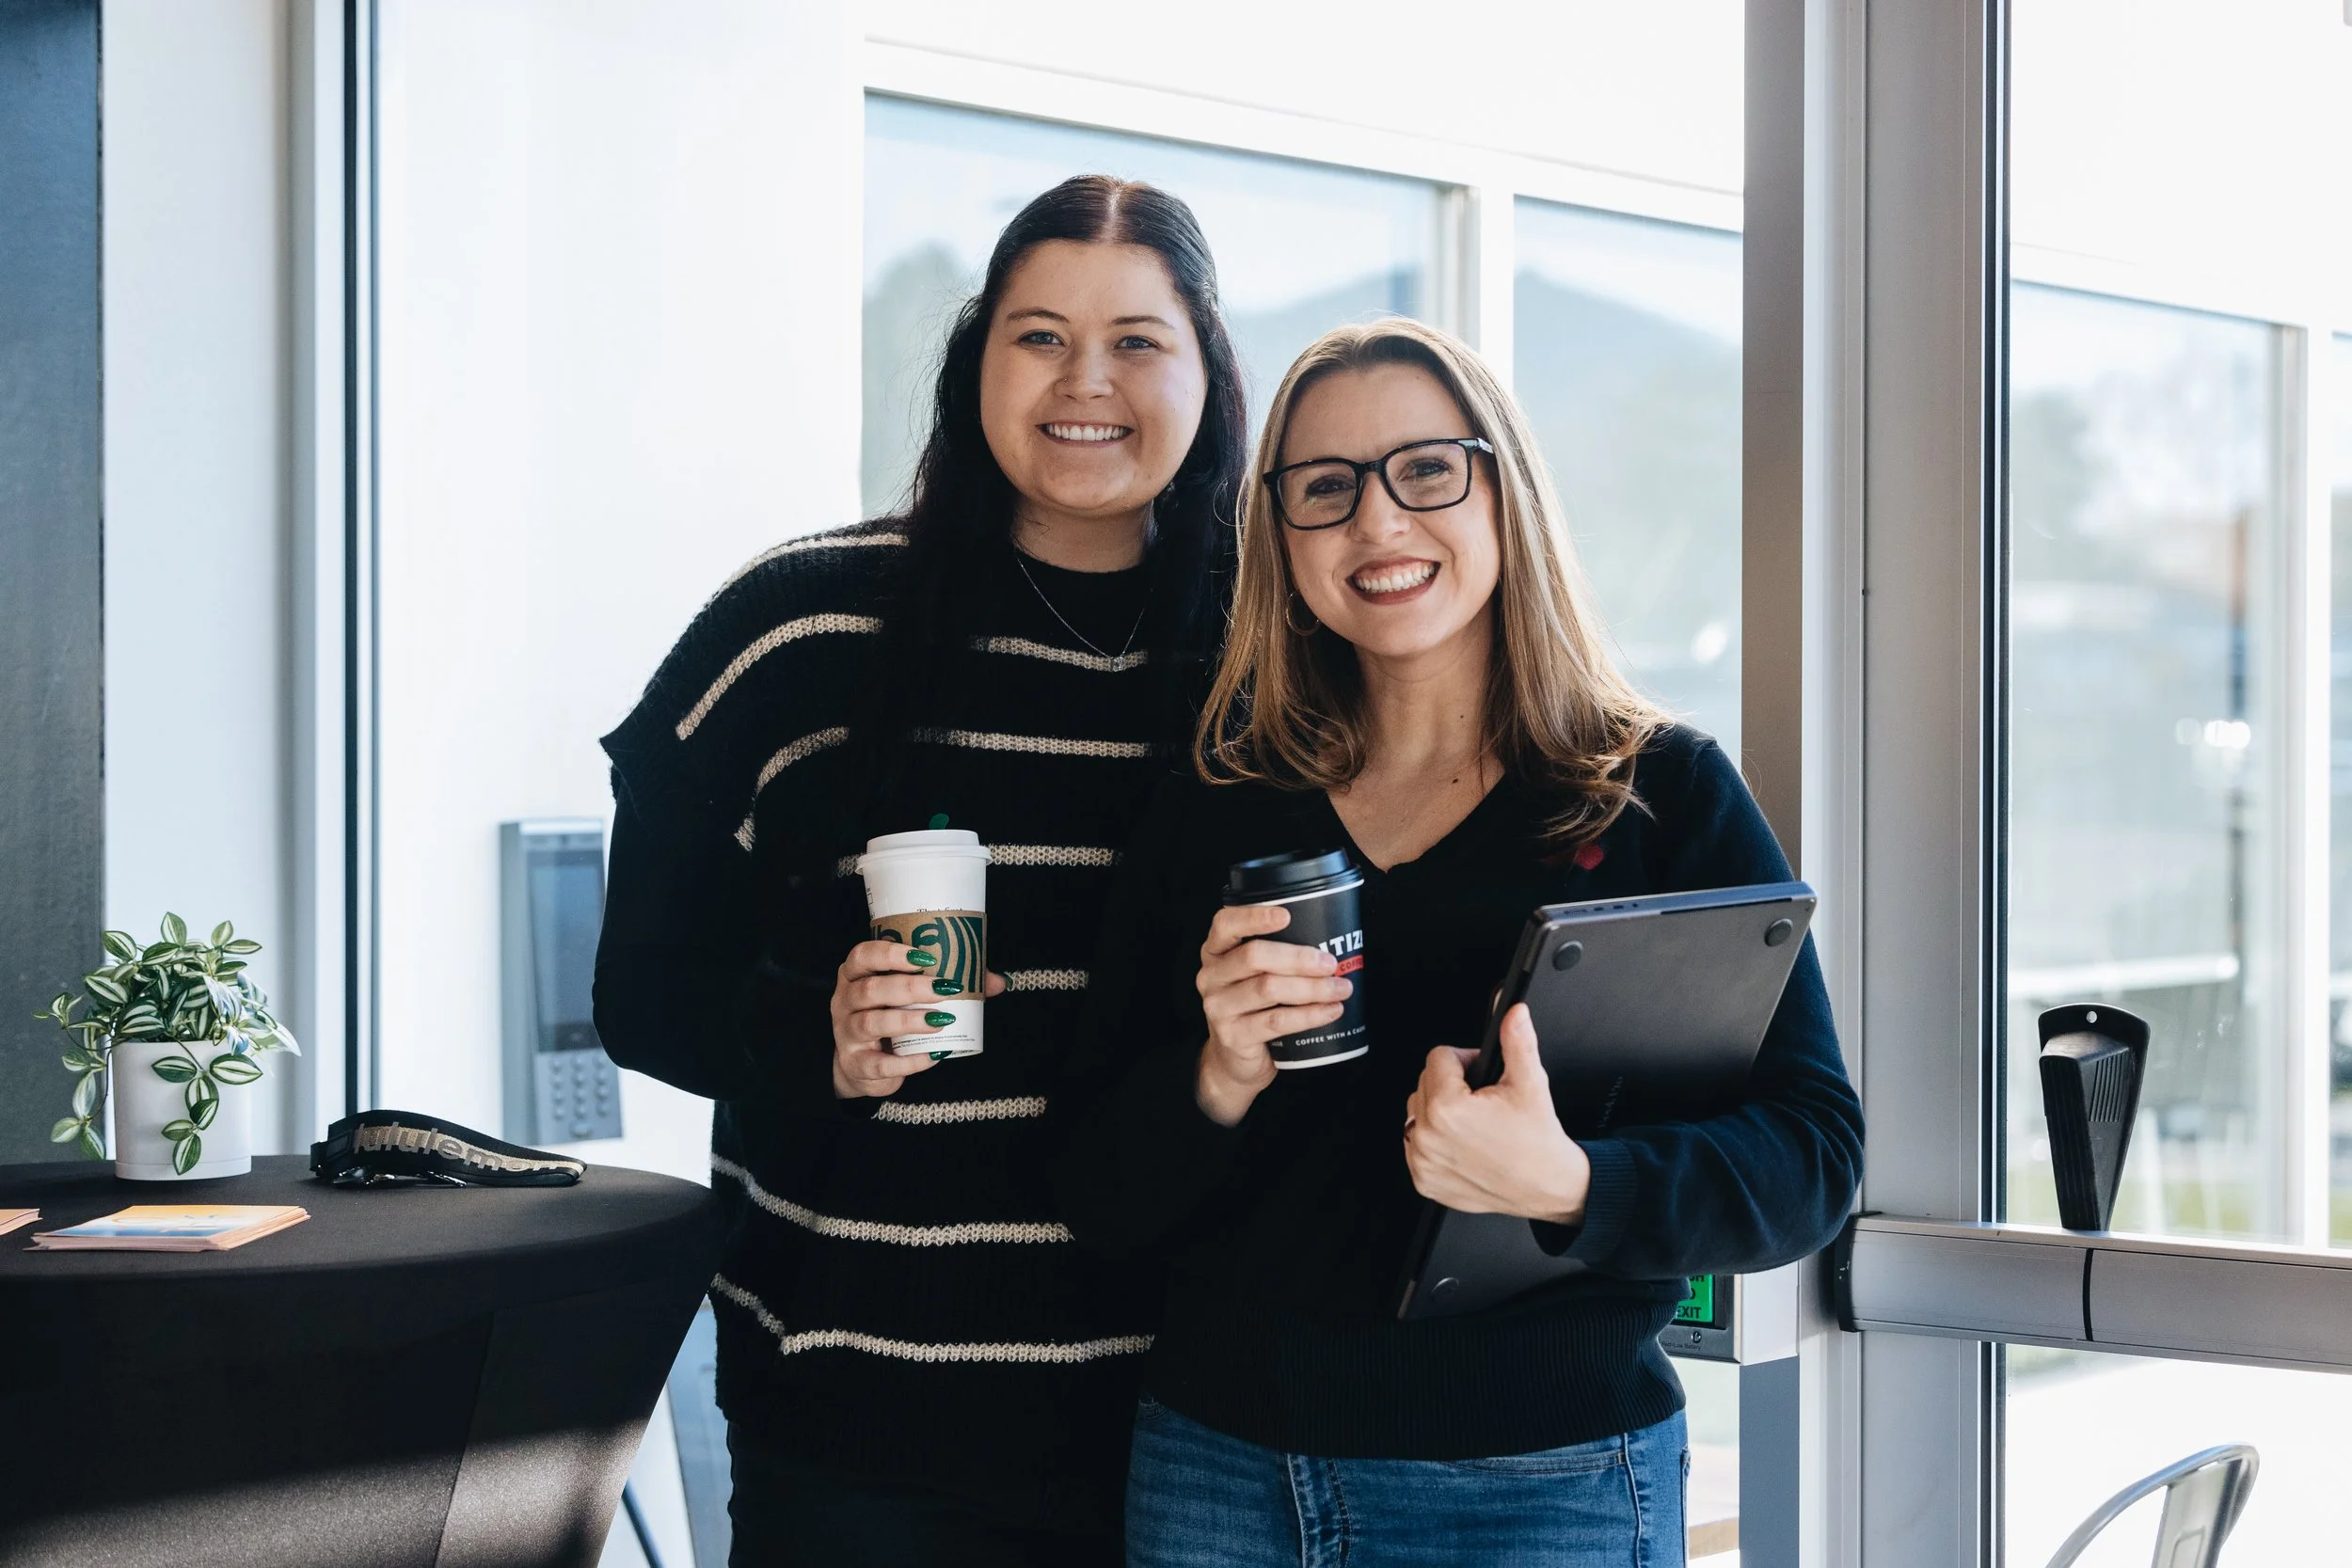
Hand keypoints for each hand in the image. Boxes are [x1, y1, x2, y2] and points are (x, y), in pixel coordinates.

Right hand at [829, 940, 1005, 1098]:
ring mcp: (846, 1034)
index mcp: (854, 976)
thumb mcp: (906, 998)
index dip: (890, 954)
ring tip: (943, 1019)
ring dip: (910, 1020)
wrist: (862, 1066)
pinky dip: (910, 1061)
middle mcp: (844, 1001)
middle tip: (945, 989)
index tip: (924, 958)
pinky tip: (934, 1055)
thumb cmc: (888, 1017)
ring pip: (873, 1023)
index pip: (862, 956)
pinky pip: (881, 1063)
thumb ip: (946, 985)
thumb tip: (997, 982)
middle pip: (871, 990)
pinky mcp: (856, 1064)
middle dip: (910, 988)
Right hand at [1192, 903, 1353, 1126]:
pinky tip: (1330, 1011)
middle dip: (1297, 958)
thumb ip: (1276, 955)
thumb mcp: (1254, 976)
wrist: (1234, 1060)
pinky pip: (1276, 1021)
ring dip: (1311, 988)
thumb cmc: (1253, 1007)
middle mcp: (1211, 976)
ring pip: (1268, 989)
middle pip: (1253, 957)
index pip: (1225, 924)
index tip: (1287, 915)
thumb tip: (1330, 939)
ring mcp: (1218, 1007)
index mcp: (1215, 951)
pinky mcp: (1233, 1036)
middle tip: (1330, 963)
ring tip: (1340, 988)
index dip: (1254, 917)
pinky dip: (1309, 1015)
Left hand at [1402, 1003, 1590, 1223]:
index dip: (1465, 1060)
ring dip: (1438, 1110)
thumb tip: (1513, 1012)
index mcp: (1448, 1108)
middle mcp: (1428, 1136)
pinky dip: (1434, 1139)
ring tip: (1472, 1121)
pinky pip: (1414, 1143)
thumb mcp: (1530, 1083)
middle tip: (1482, 1100)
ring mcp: (1422, 1161)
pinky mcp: (1423, 1179)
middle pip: (1424, 1081)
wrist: (1546, 1186)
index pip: (1438, 1057)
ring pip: (1416, 1111)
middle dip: (1451, 1084)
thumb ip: (1516, 1041)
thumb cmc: (1537, 1141)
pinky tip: (1461, 1142)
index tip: (1482, 1076)